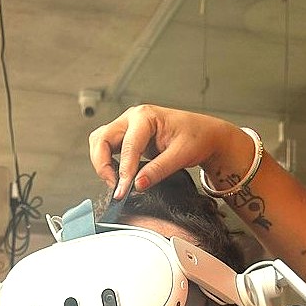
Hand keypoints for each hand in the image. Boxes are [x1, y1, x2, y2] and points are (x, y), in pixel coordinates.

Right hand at [87, 104, 246, 199]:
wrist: (204, 134)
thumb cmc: (196, 137)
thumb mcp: (181, 155)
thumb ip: (159, 170)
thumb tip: (138, 185)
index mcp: (145, 116)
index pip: (127, 145)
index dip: (124, 170)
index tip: (124, 189)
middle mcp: (132, 118)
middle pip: (102, 139)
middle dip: (103, 164)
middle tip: (115, 187)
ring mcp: (128, 127)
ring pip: (100, 142)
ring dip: (102, 163)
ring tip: (116, 183)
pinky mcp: (128, 138)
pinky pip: (108, 148)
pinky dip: (108, 163)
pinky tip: (119, 177)